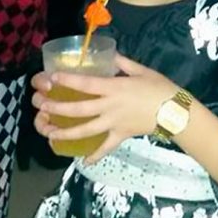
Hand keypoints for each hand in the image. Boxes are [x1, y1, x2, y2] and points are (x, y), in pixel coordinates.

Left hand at [32, 54, 177, 162]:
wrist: (175, 111)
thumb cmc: (159, 87)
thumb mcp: (141, 70)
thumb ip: (122, 63)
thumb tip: (109, 55)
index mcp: (114, 88)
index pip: (86, 85)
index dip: (68, 81)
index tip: (52, 78)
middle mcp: (110, 107)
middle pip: (79, 109)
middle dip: (57, 108)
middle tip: (41, 106)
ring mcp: (114, 124)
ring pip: (85, 131)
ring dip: (65, 133)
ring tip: (48, 132)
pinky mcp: (121, 136)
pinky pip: (106, 147)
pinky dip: (95, 156)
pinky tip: (83, 162)